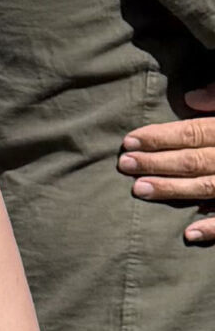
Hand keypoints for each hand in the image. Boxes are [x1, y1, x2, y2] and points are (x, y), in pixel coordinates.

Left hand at [118, 92, 214, 243]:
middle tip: (124, 165)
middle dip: (159, 162)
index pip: (196, 132)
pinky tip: (189, 233)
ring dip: (174, 190)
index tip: (130, 140)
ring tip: (140, 190)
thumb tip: (191, 96)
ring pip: (210, 187)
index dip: (162, 136)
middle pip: (197, 159)